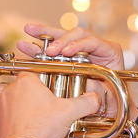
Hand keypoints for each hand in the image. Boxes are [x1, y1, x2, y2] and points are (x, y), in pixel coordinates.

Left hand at [0, 73, 100, 137]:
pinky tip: (3, 108)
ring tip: (23, 105)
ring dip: (11, 95)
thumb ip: (85, 102)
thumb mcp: (69, 113)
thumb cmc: (42, 128)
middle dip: (30, 90)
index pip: (35, 71)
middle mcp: (10, 88)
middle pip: (20, 82)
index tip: (50, 86)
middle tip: (42, 102)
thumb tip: (96, 98)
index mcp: (27, 81)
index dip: (43, 78)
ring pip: (2, 90)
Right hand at [17, 24, 137, 121]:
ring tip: (29, 29)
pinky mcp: (68, 57)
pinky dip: (39, 46)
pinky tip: (26, 43)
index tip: (66, 52)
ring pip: (62, 37)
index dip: (79, 45)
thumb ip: (95, 87)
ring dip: (44, 33)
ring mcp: (80, 49)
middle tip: (50, 51)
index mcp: (110, 51)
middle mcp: (95, 47)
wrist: (109, 107)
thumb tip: (82, 84)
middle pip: (76, 35)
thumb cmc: (111, 101)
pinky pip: (54, 49)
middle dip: (60, 40)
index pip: (93, 41)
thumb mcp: (107, 95)